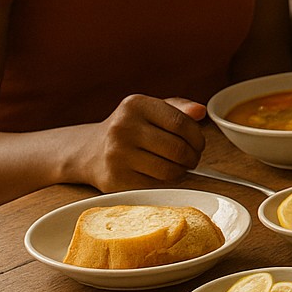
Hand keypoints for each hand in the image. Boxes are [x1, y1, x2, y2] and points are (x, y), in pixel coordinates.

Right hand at [77, 95, 207, 191]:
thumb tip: (200, 111)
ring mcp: (116, 154)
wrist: (90, 151)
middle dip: (193, 157)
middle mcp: (123, 127)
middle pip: (177, 149)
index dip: (198, 138)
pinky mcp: (114, 179)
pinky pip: (155, 186)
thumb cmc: (131, 128)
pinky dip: (165, 184)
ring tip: (179, 168)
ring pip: (169, 170)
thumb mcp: (151, 110)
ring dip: (181, 172)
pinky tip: (162, 176)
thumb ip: (179, 108)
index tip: (199, 144)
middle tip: (192, 159)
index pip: (181, 123)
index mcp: (136, 105)